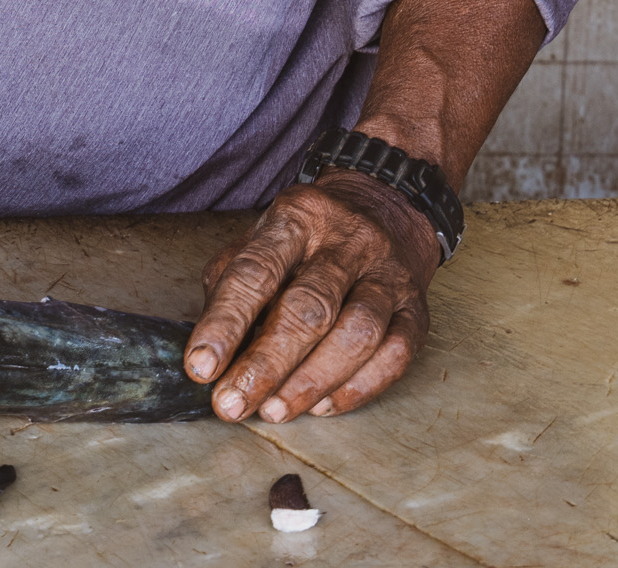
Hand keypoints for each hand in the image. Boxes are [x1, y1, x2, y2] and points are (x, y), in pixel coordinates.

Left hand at [183, 170, 438, 420]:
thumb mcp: (263, 237)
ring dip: (312, 381)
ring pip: (357, 333)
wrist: (385, 206)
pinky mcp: (417, 309)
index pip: (256, 271)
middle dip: (266, 364)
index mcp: (296, 217)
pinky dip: (359, 388)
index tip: (200, 367)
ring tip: (274, 411)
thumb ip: (233, 283)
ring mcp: (387, 274)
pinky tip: (324, 407)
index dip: (226, 322)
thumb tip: (210, 348)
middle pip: (308, 308)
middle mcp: (345, 241)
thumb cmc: (309, 235)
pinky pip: (395, 354)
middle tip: (233, 403)